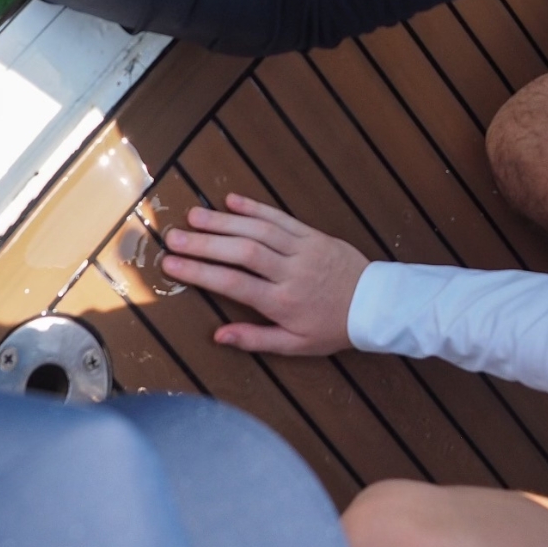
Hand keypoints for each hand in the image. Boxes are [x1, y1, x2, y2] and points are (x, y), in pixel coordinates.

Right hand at [160, 194, 368, 355]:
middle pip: (242, 251)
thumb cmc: (331, 328)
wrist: (376, 305)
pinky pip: (280, 217)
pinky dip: (255, 207)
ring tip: (193, 215)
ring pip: (258, 229)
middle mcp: (290, 271)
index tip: (171, 265)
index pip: (233, 284)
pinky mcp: (312, 233)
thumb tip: (217, 335)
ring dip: (224, 220)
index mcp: (282, 302)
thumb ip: (255, 339)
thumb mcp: (296, 346)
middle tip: (173, 237)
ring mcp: (302, 248)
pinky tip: (231, 201)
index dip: (200, 273)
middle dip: (204, 243)